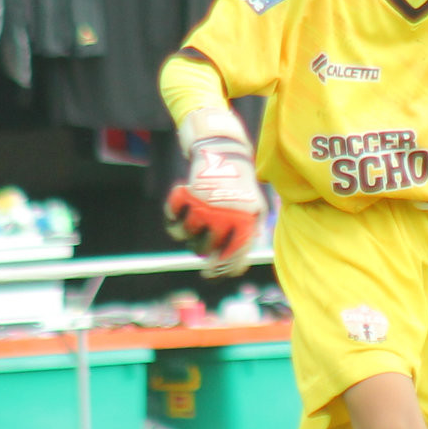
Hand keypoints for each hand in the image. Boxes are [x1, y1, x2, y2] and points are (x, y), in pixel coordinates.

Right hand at [164, 108, 265, 277]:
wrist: (227, 153)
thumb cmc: (242, 187)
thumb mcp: (256, 210)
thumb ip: (248, 237)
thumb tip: (234, 269)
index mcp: (243, 225)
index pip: (231, 258)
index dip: (219, 271)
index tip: (209, 275)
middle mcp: (224, 218)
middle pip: (203, 249)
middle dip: (200, 249)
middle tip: (202, 242)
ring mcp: (205, 206)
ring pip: (184, 234)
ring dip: (185, 232)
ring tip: (190, 224)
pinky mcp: (189, 193)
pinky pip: (172, 215)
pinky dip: (171, 215)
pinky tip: (178, 212)